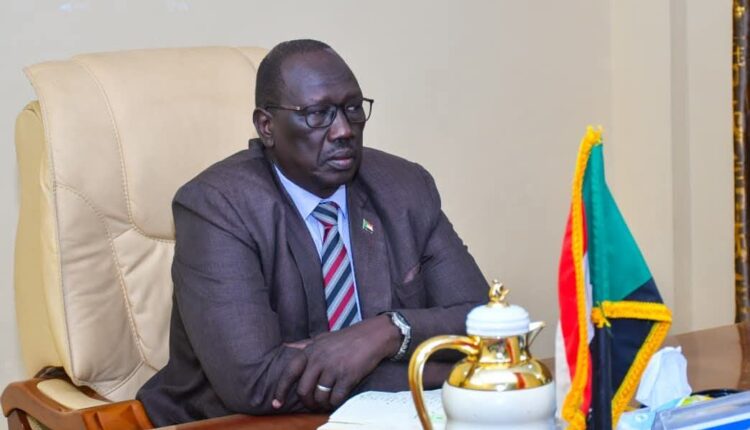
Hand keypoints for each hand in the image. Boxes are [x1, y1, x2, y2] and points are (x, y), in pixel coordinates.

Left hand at [273, 315, 400, 410]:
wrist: (373, 336)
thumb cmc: (346, 338)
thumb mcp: (322, 337)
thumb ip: (304, 344)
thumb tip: (286, 345)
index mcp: (310, 351)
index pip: (289, 373)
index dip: (280, 391)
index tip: (275, 404)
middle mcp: (319, 360)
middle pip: (303, 391)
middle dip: (306, 402)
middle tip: (312, 404)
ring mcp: (333, 368)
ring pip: (319, 397)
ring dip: (321, 404)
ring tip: (326, 401)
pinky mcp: (347, 377)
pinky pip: (335, 398)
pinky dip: (335, 403)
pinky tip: (337, 398)